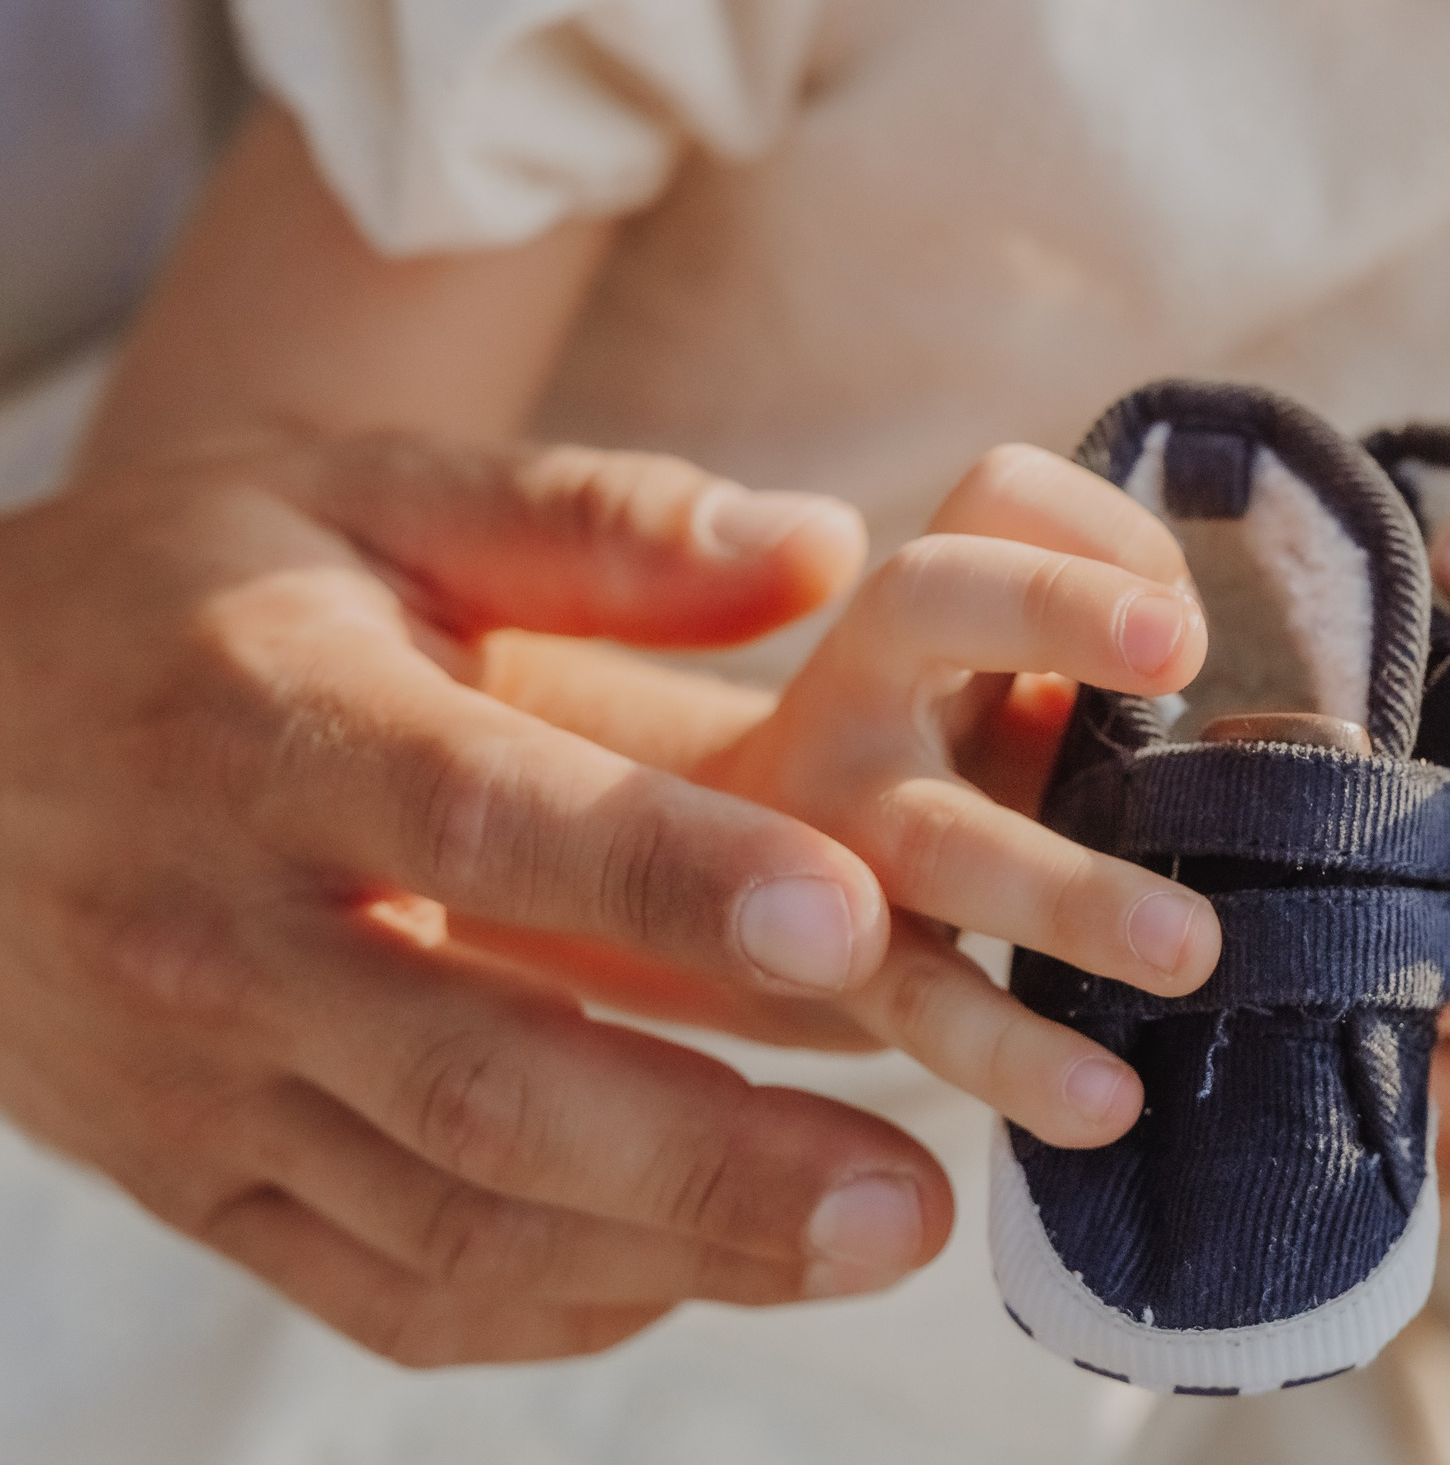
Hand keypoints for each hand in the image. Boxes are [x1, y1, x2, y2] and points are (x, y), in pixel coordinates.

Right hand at [0, 433, 957, 1365]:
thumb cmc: (198, 595)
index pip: (482, 818)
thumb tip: (826, 544)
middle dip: (711, 1155)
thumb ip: (599, 524)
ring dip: (673, 1251)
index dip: (671, 879)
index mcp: (272, 726)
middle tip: (912, 1196)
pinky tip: (710, 1271)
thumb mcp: (371, 500)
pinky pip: (378, 1287)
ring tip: (870, 1240)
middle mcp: (218, 930)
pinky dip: (556, 1302)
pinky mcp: (186, 1181)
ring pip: (444, 1215)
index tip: (854, 925)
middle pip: (475, 1080)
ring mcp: (192, 1083)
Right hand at [695, 445, 1223, 1150]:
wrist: (744, 913)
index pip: (995, 497)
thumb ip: (1099, 691)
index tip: (1190, 619)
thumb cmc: (941, 785)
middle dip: (1053, 606)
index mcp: (919, 611)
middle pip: (932, 592)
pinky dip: (1012, 1053)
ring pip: (937, 831)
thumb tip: (1281, 716)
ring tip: (1193, 949)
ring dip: (1066, 888)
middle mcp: (856, 686)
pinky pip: (921, 1001)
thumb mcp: (1002, 706)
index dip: (1093, 524)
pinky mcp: (828, 964)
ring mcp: (825, 823)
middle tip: (1183, 645)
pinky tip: (1107, 1101)